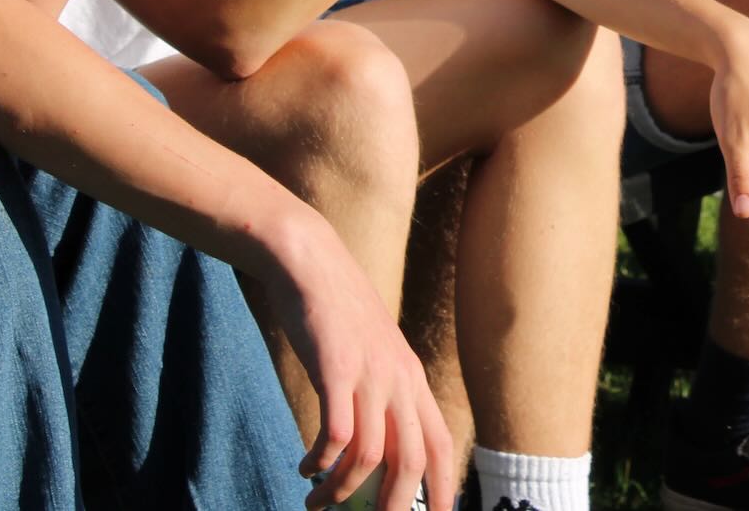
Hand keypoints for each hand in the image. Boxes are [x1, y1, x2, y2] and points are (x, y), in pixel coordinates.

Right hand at [252, 207, 455, 510]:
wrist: (312, 263)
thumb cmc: (338, 317)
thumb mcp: (373, 358)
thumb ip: (381, 400)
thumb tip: (375, 456)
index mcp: (413, 381)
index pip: (441, 447)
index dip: (443, 492)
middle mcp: (399, 380)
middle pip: (412, 462)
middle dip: (393, 507)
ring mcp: (369, 373)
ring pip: (370, 456)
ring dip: (341, 491)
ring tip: (317, 504)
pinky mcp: (335, 367)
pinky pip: (335, 433)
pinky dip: (320, 462)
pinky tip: (305, 468)